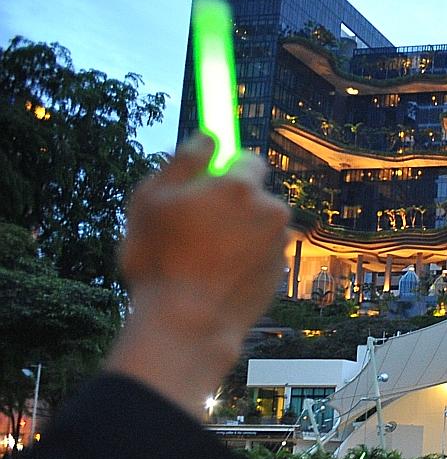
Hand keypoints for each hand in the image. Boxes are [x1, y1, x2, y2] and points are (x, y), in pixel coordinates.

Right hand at [107, 137, 290, 416]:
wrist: (188, 323)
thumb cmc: (161, 259)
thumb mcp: (152, 198)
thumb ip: (185, 160)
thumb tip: (211, 135)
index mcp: (241, 186)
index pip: (248, 159)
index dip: (226, 169)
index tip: (208, 181)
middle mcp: (271, 212)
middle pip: (255, 196)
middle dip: (232, 204)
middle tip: (195, 226)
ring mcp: (280, 245)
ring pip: (257, 226)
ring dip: (238, 233)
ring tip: (201, 257)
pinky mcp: (281, 274)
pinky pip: (260, 254)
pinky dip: (244, 258)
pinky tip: (217, 276)